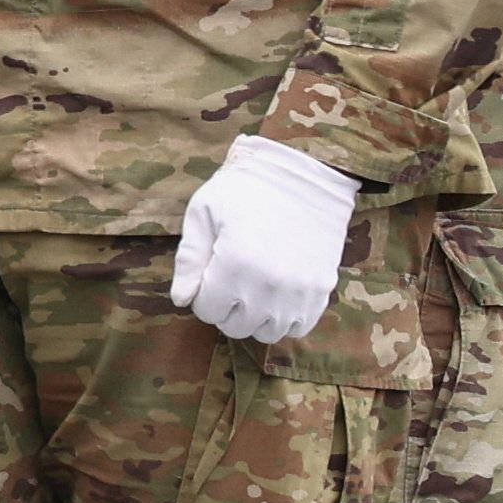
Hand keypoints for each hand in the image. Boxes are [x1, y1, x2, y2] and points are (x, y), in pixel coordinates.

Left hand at [168, 135, 360, 348]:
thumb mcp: (205, 210)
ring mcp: (299, 291)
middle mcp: (268, 285)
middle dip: (226, 306)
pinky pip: (299, 327)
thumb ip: (189, 258)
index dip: (203, 292)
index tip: (213, 270)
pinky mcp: (321, 290)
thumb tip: (181, 299)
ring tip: (256, 287)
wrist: (308, 171)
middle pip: (235, 325)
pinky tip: (280, 294)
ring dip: (256, 316)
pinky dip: (286, 318)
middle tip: (232, 277)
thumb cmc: (249, 187)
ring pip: (267, 331)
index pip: (207, 310)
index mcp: (235, 263)